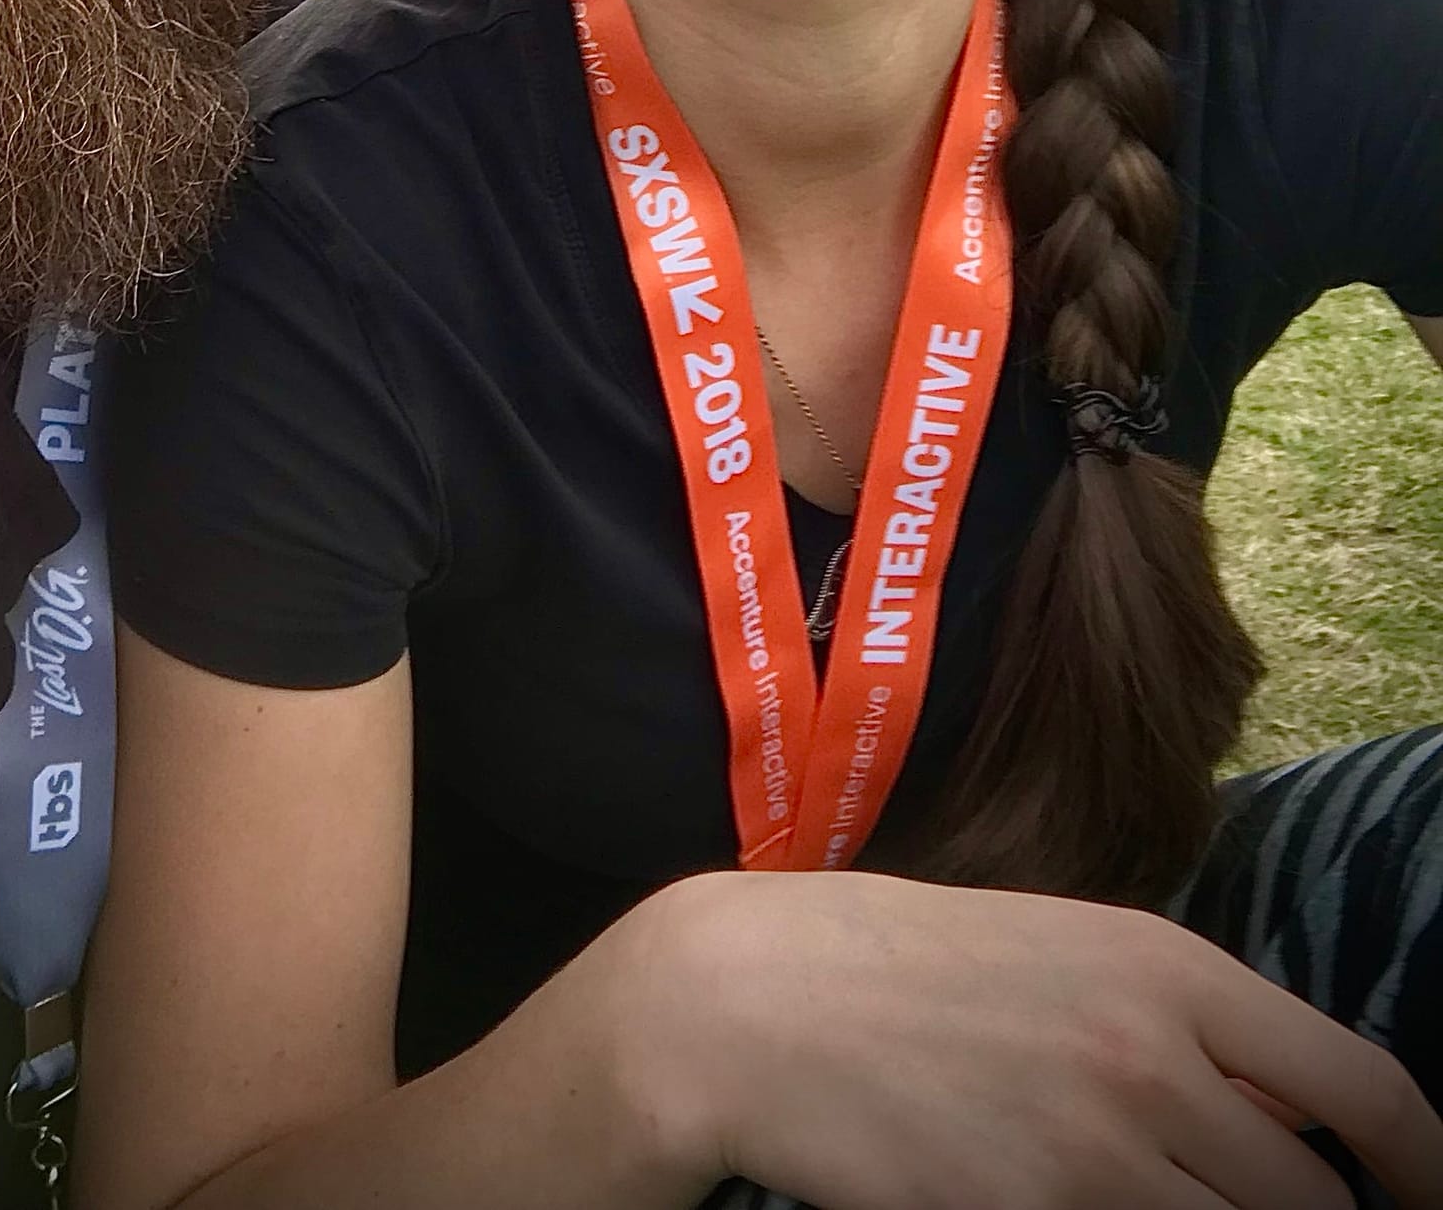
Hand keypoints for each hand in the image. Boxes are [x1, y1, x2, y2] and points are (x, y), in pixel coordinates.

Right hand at [625, 869, 1442, 1209]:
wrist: (757, 1000)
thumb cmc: (905, 962)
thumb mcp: (1061, 947)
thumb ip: (1172, 1022)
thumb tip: (1274, 1107)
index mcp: (1167, 971)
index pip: (1361, 1089)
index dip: (1425, 1164)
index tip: (1429, 1198)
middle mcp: (1151, 1060)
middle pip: (1310, 1201)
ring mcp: (1093, 1154)